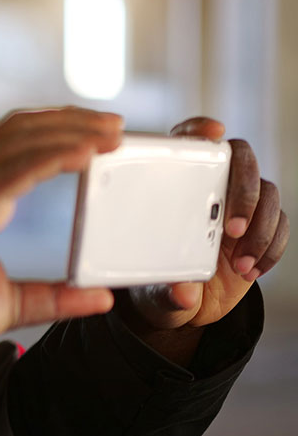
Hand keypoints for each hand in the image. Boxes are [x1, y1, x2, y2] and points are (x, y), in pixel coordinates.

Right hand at [0, 107, 123, 364]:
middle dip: (69, 121)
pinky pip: (11, 173)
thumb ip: (55, 296)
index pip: (13, 145)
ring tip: (110, 133)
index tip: (98, 134)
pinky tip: (83, 154)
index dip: (54, 131)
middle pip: (18, 132)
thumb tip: (102, 297)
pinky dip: (50, 158)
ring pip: (17, 143)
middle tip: (116, 126)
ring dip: (68, 132)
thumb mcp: (12, 304)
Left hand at [125, 117, 288, 338]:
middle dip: (243, 190)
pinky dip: (271, 247)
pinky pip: (281, 224)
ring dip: (260, 229)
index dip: (201, 130)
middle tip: (232, 228)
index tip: (214, 133)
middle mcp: (211, 186)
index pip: (187, 142)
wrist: (187, 305)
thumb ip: (167, 293)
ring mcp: (240, 204)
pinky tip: (252, 269)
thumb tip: (183, 293)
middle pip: (241, 160)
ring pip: (268, 193)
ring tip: (240, 265)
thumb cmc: (160, 285)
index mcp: (174, 186)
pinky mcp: (261, 225)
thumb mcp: (155, 293)